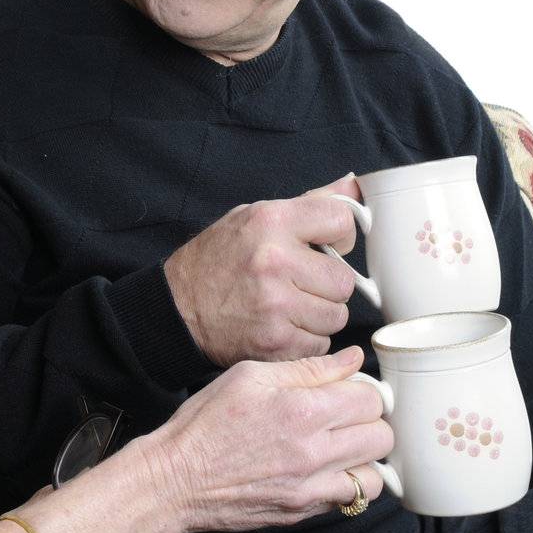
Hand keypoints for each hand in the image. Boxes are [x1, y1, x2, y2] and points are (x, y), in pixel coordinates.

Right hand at [145, 345, 393, 532]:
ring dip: (366, 457)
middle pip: (382, 437)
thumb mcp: (250, 375)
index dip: (363, 389)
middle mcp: (313, 454)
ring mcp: (310, 489)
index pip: (369, 399)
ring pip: (375, 476)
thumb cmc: (206, 423)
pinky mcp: (304, 512)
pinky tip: (328, 468)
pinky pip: (351, 501)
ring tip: (343, 443)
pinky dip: (350, 484)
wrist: (177, 478)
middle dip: (370, 420)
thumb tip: (352, 360)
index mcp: (301, 411)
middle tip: (347, 413)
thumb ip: (309, 367)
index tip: (348, 388)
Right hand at [163, 174, 362, 364]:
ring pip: (336, 316)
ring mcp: (276, 305)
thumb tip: (353, 188)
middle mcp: (275, 260)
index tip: (326, 245)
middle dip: (328, 284)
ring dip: (319, 314)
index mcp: (271, 221)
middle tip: (303, 282)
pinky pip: (320, 344)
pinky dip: (306, 339)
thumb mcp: (254, 216)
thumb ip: (307, 204)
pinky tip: (282, 325)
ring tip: (291, 305)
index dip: (339, 236)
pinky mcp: (276, 341)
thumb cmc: (218, 259)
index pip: (341, 221)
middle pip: (344, 279)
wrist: (178, 307)